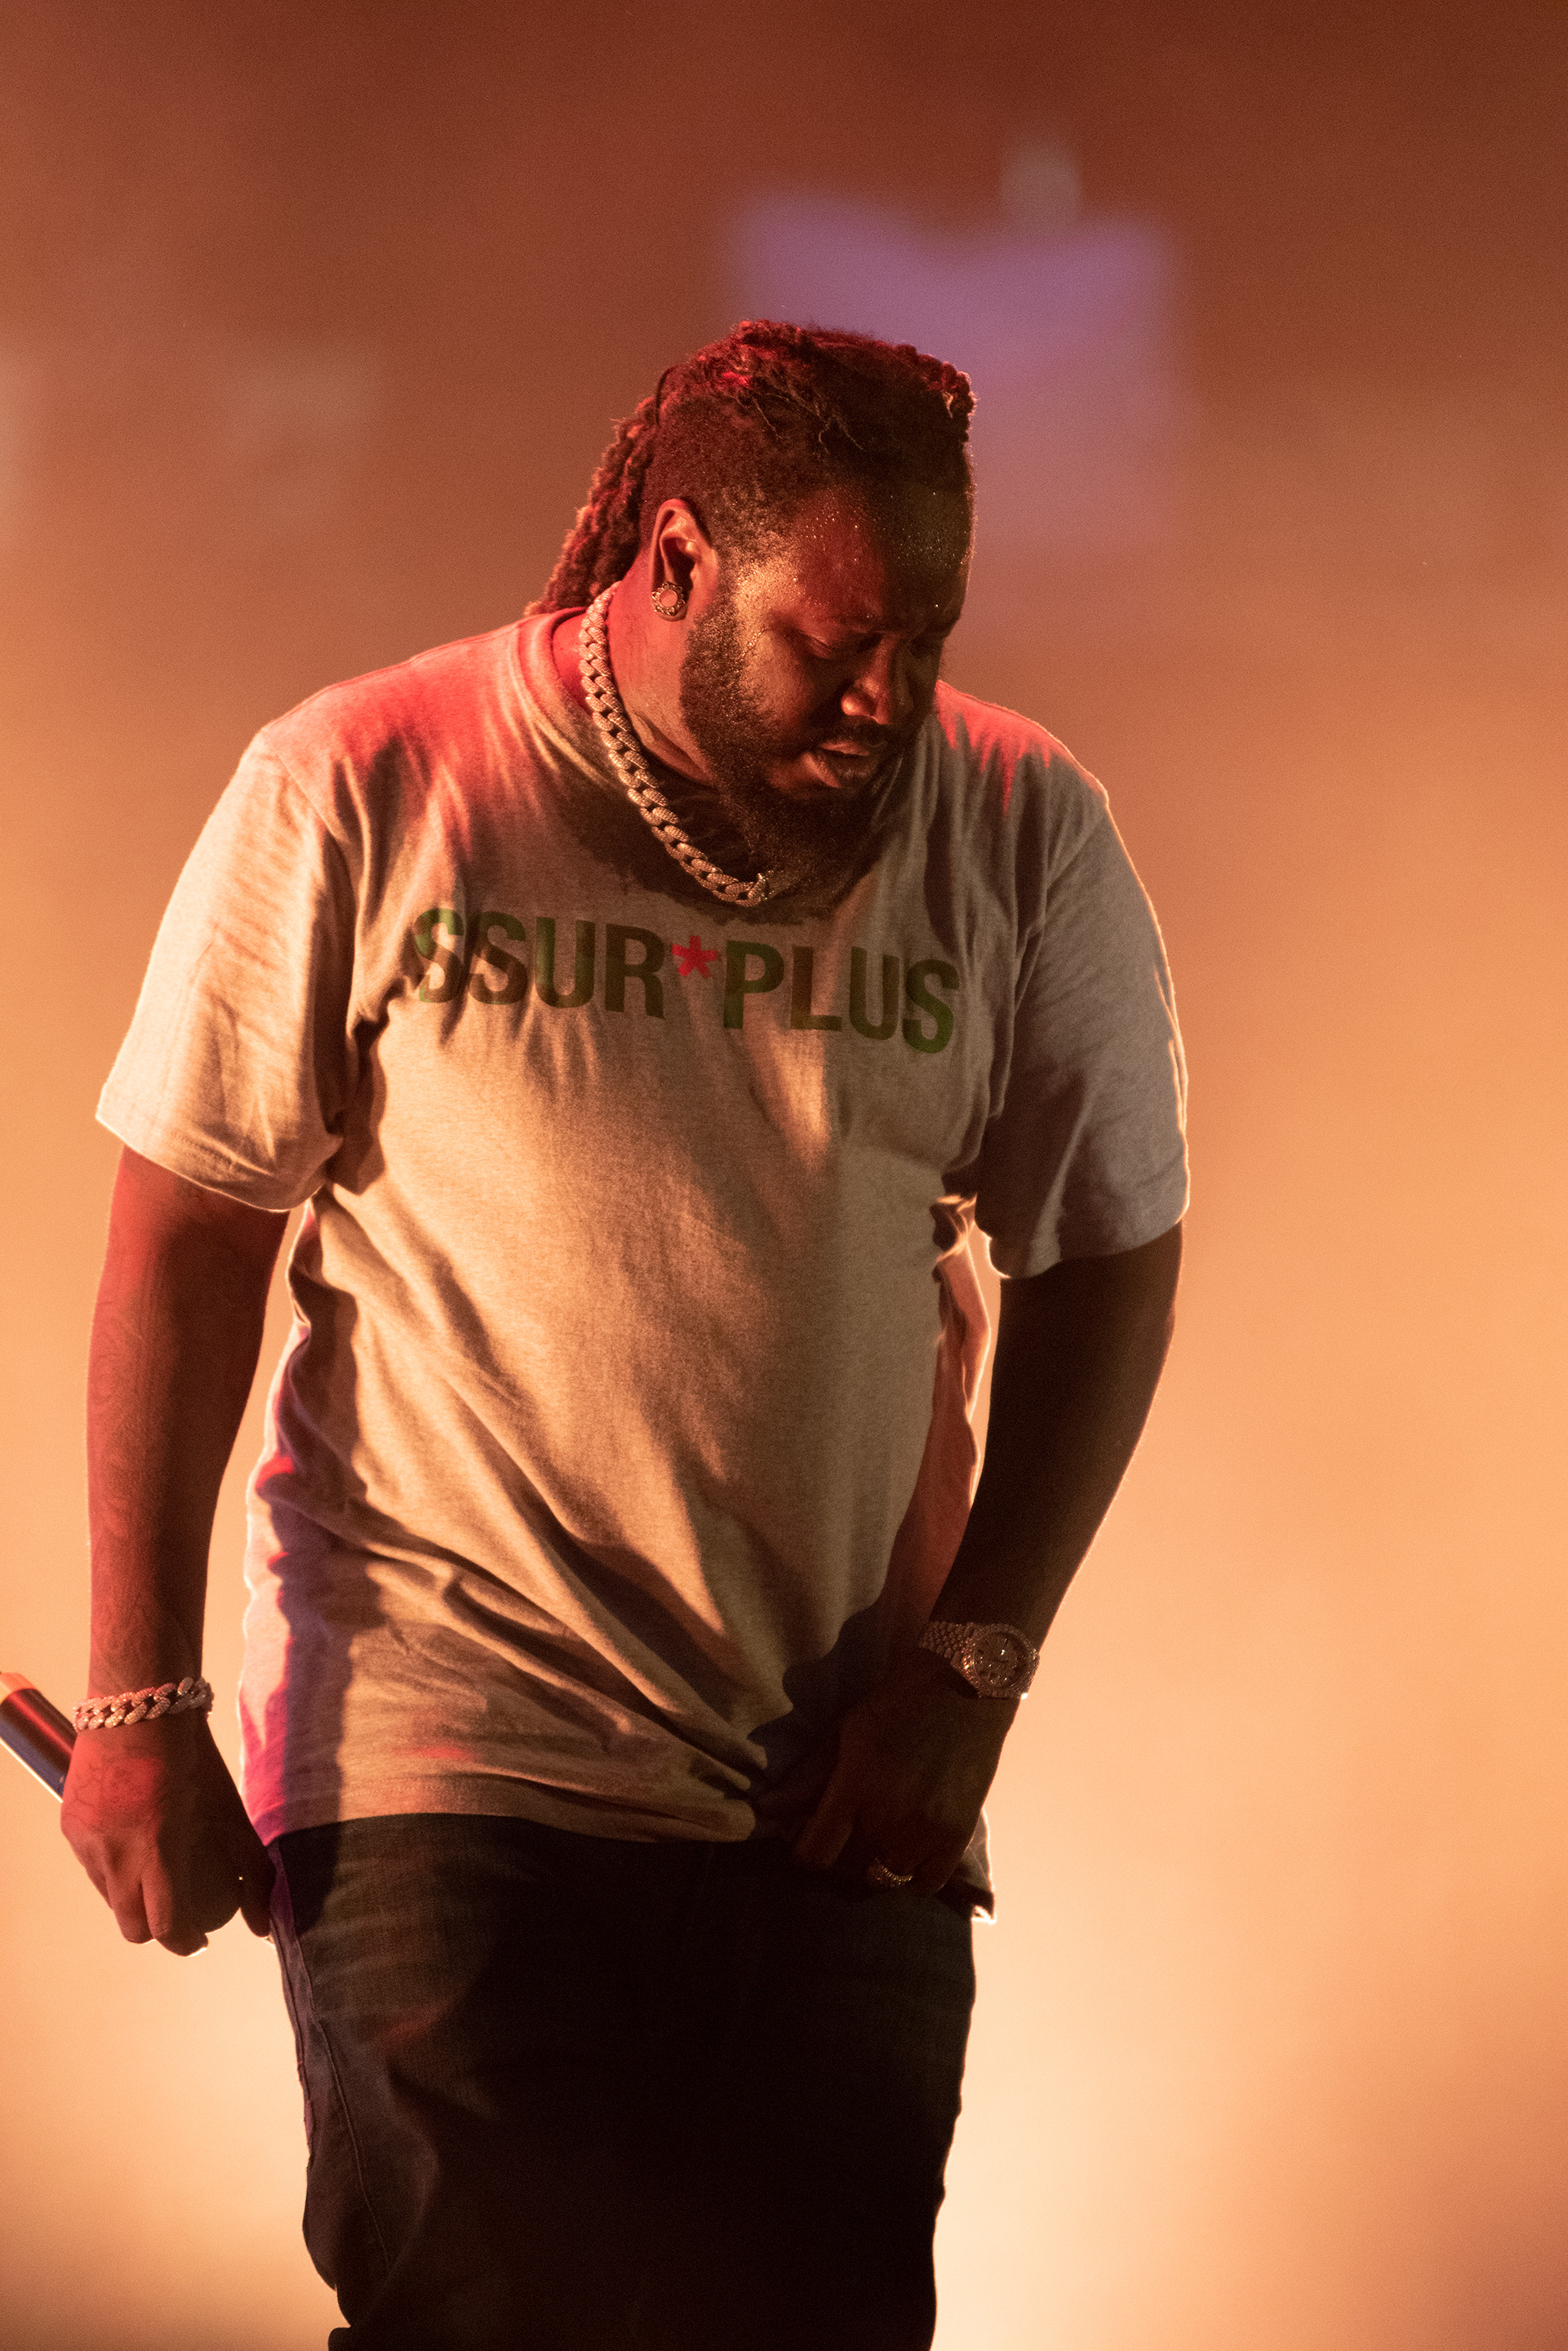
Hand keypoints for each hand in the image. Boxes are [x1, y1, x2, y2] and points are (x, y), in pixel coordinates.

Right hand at [60, 1708, 273, 1955]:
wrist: (140, 1706)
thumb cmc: (194, 1756)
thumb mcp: (229, 1810)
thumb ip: (252, 1869)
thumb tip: (266, 1925)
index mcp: (156, 1848)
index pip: (163, 1924)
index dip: (183, 1941)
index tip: (200, 1938)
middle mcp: (114, 1853)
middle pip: (130, 1924)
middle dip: (155, 1928)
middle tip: (178, 1916)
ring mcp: (87, 1841)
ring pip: (108, 1896)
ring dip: (131, 1897)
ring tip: (155, 1877)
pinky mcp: (70, 1826)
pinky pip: (91, 1865)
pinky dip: (112, 1867)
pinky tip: (132, 1845)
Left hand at [758, 1648, 1017, 1895]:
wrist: (963, 1688)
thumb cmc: (895, 1706)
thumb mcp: (844, 1732)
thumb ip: (807, 1777)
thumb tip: (766, 1811)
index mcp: (856, 1788)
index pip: (815, 1853)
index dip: (804, 1849)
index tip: (808, 1834)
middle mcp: (890, 1817)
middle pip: (847, 1868)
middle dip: (836, 1854)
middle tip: (842, 1830)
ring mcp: (927, 1831)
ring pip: (884, 1878)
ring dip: (873, 1862)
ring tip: (875, 1836)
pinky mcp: (958, 1837)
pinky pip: (925, 1884)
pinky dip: (911, 1876)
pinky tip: (906, 1850)